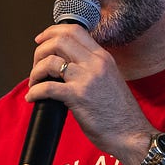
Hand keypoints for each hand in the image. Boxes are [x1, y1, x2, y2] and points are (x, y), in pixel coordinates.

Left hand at [25, 22, 153, 163]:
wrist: (132, 134)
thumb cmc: (120, 114)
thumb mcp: (110, 79)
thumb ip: (92, 68)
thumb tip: (67, 66)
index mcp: (103, 57)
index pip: (75, 30)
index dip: (52, 32)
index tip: (41, 40)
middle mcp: (95, 63)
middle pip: (59, 40)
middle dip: (41, 51)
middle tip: (36, 65)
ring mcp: (87, 79)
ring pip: (50, 62)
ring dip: (35, 71)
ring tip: (35, 83)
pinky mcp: (78, 97)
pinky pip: (47, 87)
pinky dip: (35, 91)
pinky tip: (33, 98)